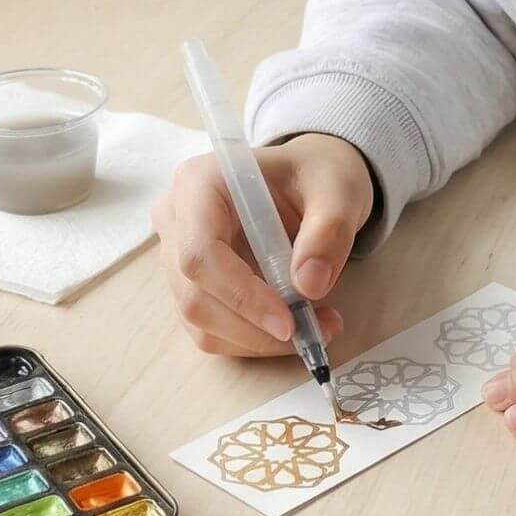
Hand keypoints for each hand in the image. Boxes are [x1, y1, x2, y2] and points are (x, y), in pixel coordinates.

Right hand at [151, 132, 373, 356]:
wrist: (311, 180)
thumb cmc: (319, 176)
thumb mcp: (338, 191)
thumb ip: (329, 231)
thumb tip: (309, 286)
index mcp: (200, 183)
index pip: (200, 253)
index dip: (240, 295)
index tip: (288, 322)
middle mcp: (176, 218)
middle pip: (195, 295)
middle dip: (254, 327)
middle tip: (315, 332)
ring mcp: (177, 253)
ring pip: (201, 320)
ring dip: (257, 339)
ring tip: (318, 328)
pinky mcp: (191, 283)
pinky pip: (211, 327)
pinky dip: (253, 338)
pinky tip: (295, 324)